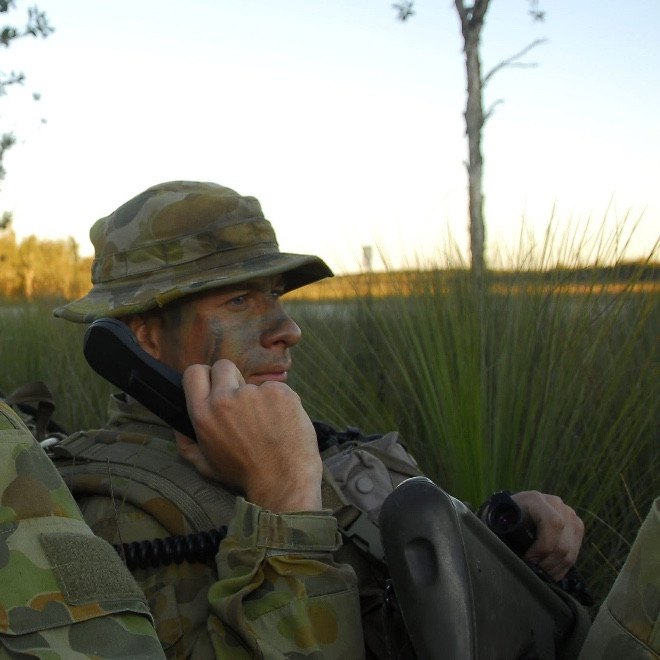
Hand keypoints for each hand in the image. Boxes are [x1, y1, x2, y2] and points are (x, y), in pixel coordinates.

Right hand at [176, 359, 322, 512]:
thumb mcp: (206, 466)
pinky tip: (283, 423)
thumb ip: (187, 443)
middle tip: (243, 402)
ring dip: (260, 398)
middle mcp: (225, 399)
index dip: (205, 376)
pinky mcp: (280, 392)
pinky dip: (281, 403)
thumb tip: (177, 425)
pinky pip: (277, 389)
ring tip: (268, 425)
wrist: (283, 483)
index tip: (214, 384)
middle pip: (223, 366)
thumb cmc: (245, 476)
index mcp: (203, 414)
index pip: (194, 373)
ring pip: (255, 383)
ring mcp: (254, 393)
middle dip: (232, 379)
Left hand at [511, 491, 583, 580]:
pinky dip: (561, 567)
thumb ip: (508, 535)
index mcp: (536, 500)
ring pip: (570, 553)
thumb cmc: (506, 517)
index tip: (528, 560)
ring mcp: (569, 515)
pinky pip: (575, 553)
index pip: (553, 524)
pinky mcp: (576, 526)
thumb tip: (516, 558)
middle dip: (546, 564)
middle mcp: (557, 505)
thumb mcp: (503, 522)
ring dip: (554, 568)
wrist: (516, 509)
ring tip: (539, 573)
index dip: (542, 548)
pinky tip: (548, 570)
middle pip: (563, 544)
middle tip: (532, 571)